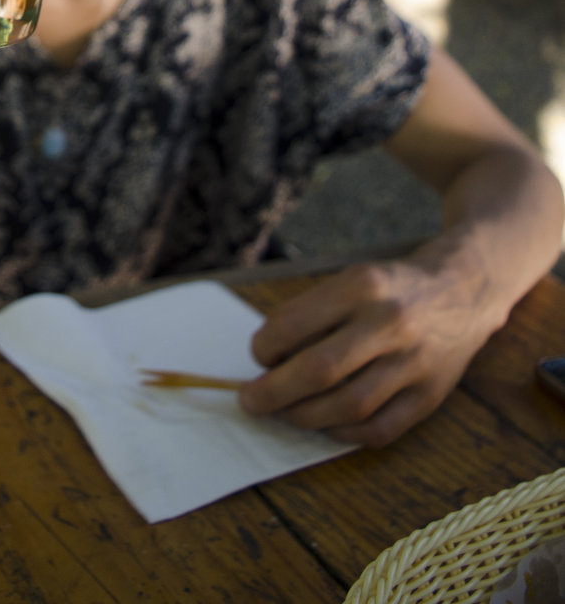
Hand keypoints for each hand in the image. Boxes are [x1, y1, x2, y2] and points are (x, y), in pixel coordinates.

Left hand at [238, 251, 499, 446]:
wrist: (462, 292)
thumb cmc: (391, 289)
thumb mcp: (353, 279)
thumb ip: (315, 314)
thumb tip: (267, 361)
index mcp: (363, 285)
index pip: (297, 323)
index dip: (267, 347)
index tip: (258, 356)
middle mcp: (391, 323)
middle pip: (321, 370)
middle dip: (275, 391)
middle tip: (251, 400)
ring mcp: (415, 363)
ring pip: (349, 406)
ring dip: (305, 417)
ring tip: (284, 413)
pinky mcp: (430, 397)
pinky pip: (379, 430)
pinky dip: (343, 434)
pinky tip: (325, 425)